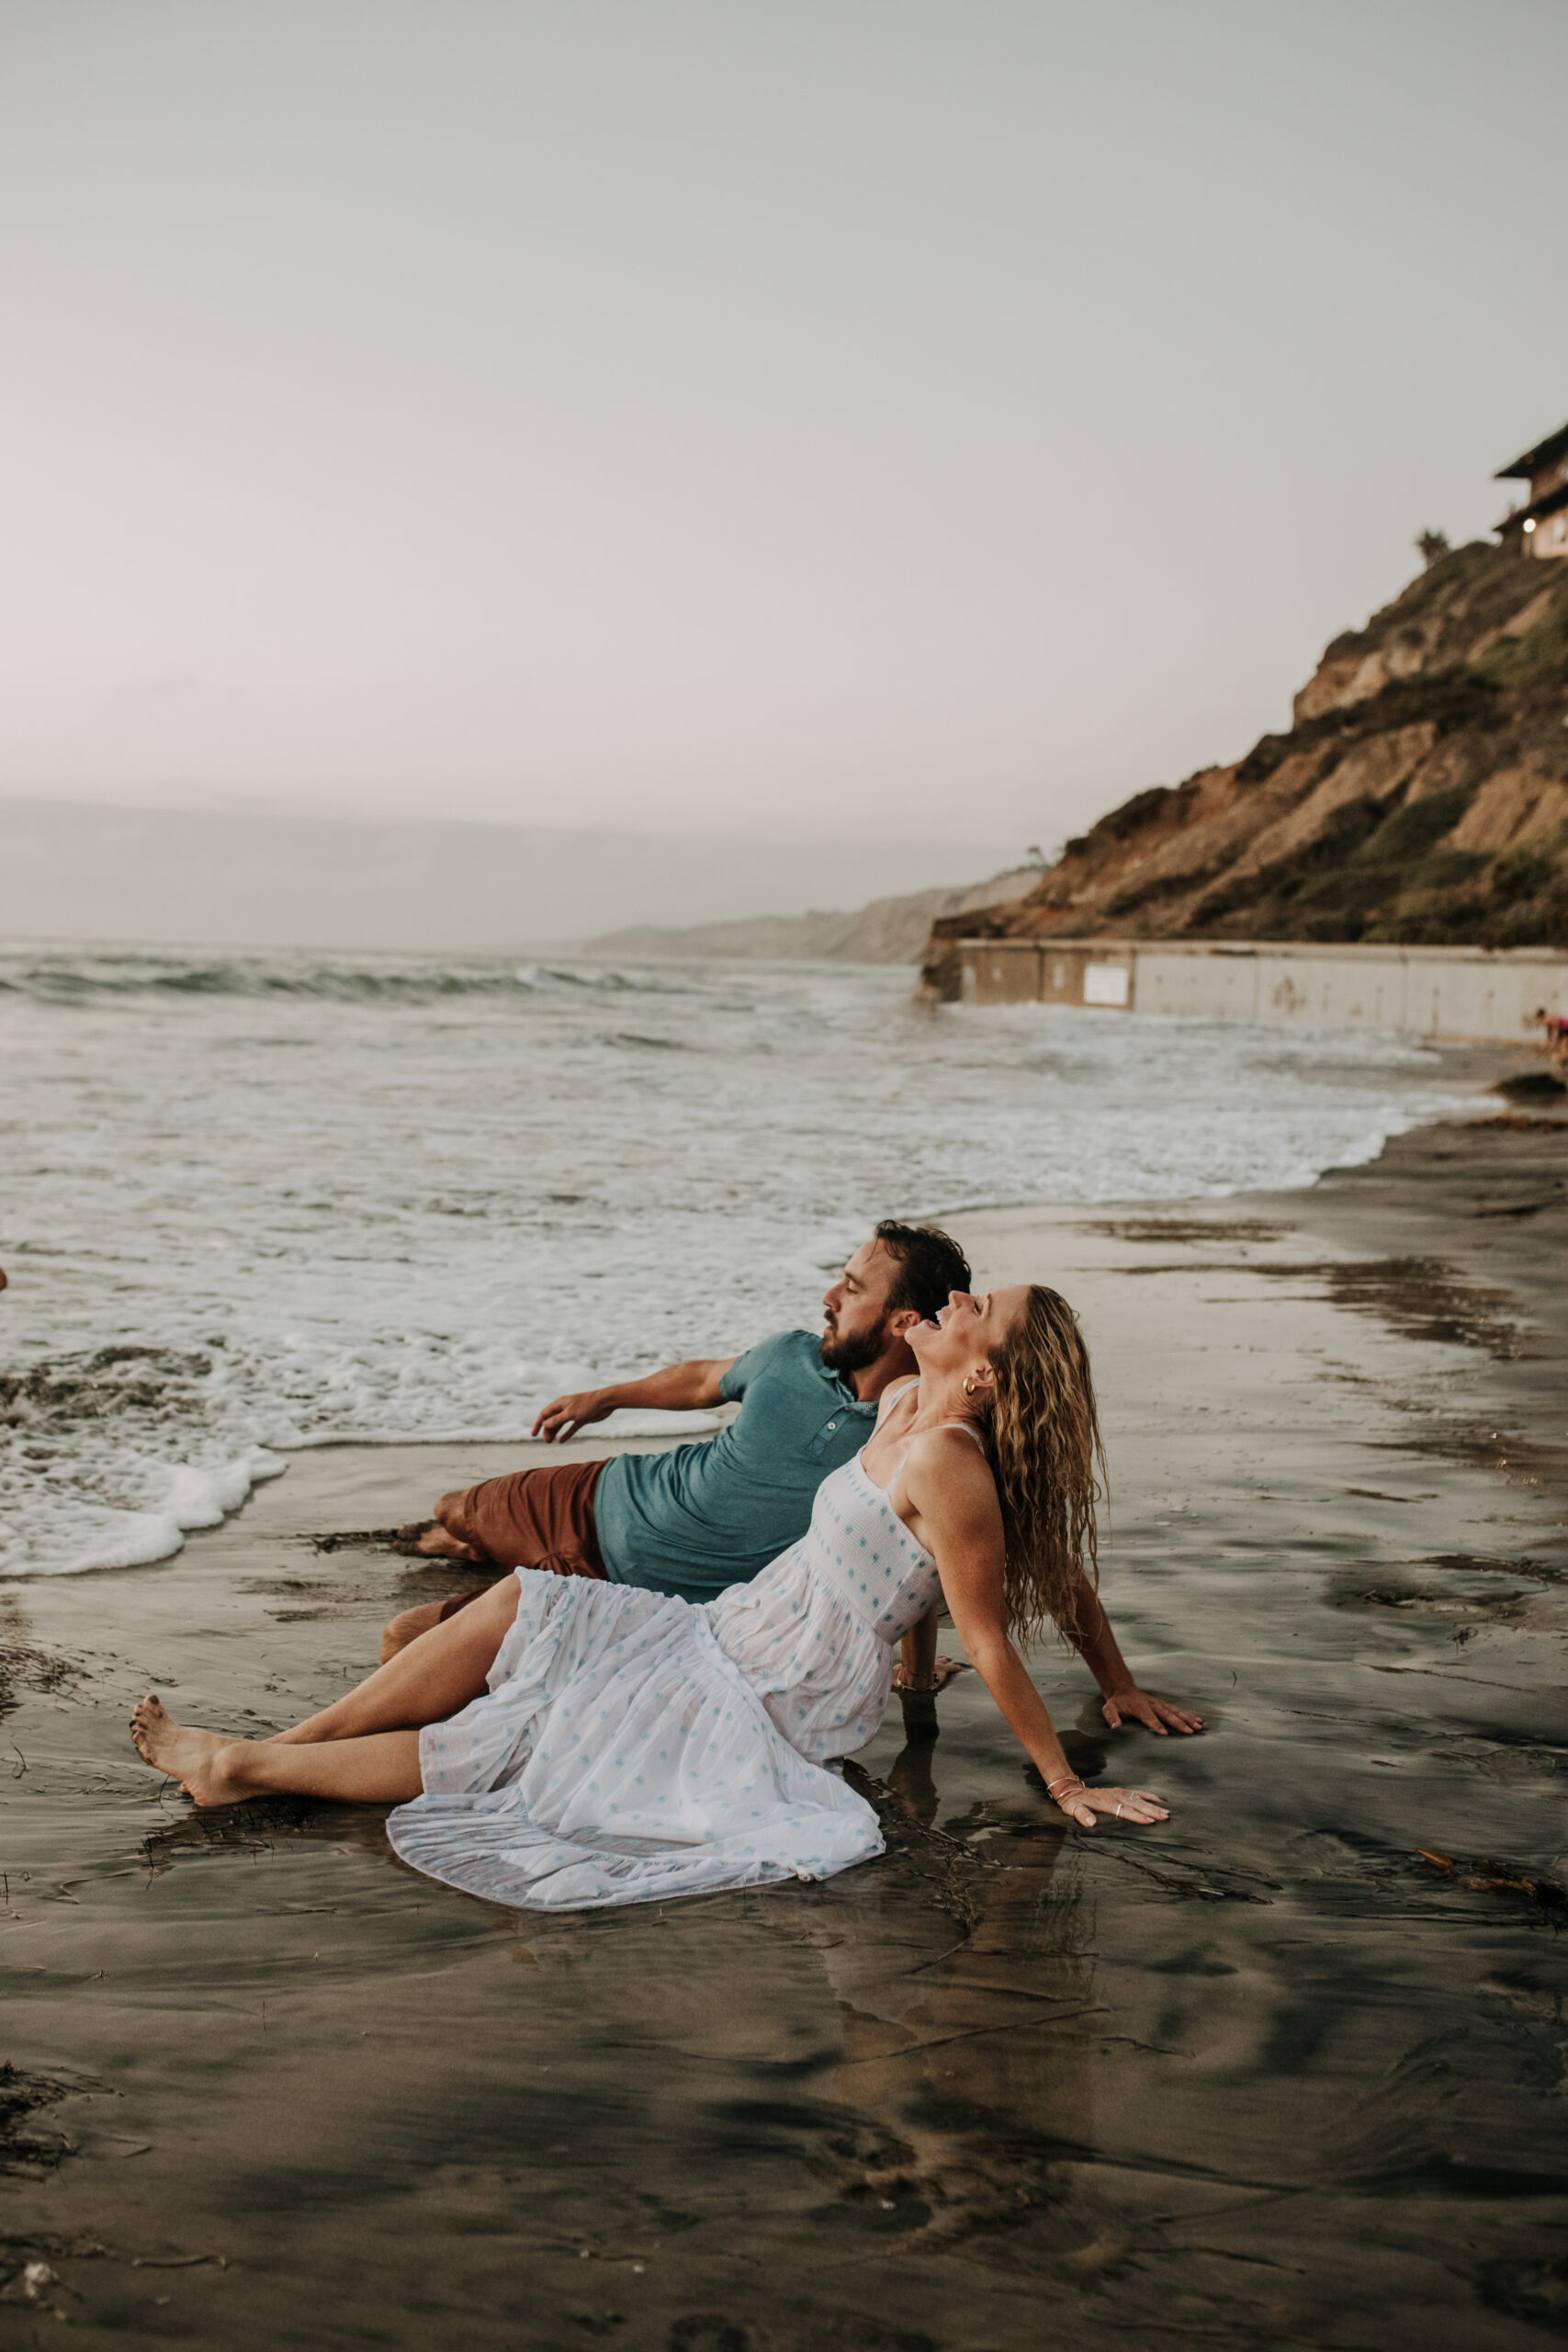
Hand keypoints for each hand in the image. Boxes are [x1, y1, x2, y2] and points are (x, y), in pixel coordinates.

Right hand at [531, 1389, 613, 1442]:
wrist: (605, 1402)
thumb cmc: (587, 1405)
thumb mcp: (570, 1413)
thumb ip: (557, 1419)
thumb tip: (544, 1424)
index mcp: (560, 1403)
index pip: (544, 1414)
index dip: (538, 1424)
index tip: (533, 1435)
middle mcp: (565, 1408)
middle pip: (551, 1420)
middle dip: (547, 1430)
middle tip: (546, 1441)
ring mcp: (573, 1413)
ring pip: (560, 1424)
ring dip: (554, 1432)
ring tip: (550, 1442)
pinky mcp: (581, 1419)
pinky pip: (571, 1427)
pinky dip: (566, 1434)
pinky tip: (561, 1440)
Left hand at [1046, 1778, 1168, 1829]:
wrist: (1071, 1790)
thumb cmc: (1073, 1803)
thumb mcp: (1073, 1810)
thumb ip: (1082, 1815)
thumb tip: (1091, 1823)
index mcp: (1106, 1802)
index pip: (1125, 1810)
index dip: (1138, 1816)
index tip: (1150, 1821)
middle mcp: (1115, 1796)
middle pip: (1136, 1804)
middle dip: (1152, 1810)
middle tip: (1166, 1816)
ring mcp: (1118, 1792)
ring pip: (1139, 1798)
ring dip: (1153, 1804)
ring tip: (1167, 1811)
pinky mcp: (1120, 1791)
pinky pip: (1137, 1792)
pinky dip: (1148, 1795)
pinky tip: (1159, 1798)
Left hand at [1101, 1686, 1202, 1736]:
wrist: (1123, 1689)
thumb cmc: (1117, 1703)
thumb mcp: (1109, 1709)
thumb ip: (1112, 1717)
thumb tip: (1115, 1727)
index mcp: (1139, 1706)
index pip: (1148, 1717)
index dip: (1156, 1725)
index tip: (1165, 1734)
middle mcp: (1152, 1704)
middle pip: (1166, 1714)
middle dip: (1178, 1723)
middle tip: (1190, 1732)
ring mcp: (1159, 1704)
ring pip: (1175, 1711)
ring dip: (1187, 1719)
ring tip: (1199, 1726)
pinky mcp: (1164, 1705)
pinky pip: (1178, 1710)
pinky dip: (1188, 1715)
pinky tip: (1199, 1721)